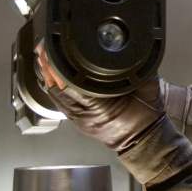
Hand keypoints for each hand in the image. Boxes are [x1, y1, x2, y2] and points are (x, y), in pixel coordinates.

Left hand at [35, 43, 163, 151]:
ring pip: (56, 97)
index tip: (54, 52)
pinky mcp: (78, 121)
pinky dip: (55, 89)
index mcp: (102, 107)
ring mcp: (80, 120)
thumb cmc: (147, 118)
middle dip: (49, 69)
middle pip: (58, 90)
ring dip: (48, 78)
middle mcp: (86, 115)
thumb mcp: (149, 88)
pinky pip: (61, 103)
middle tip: (43, 50)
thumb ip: (140, 69)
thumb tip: (139, 52)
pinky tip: (51, 78)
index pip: (73, 84)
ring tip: (43, 60)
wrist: (146, 139)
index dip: (60, 68)